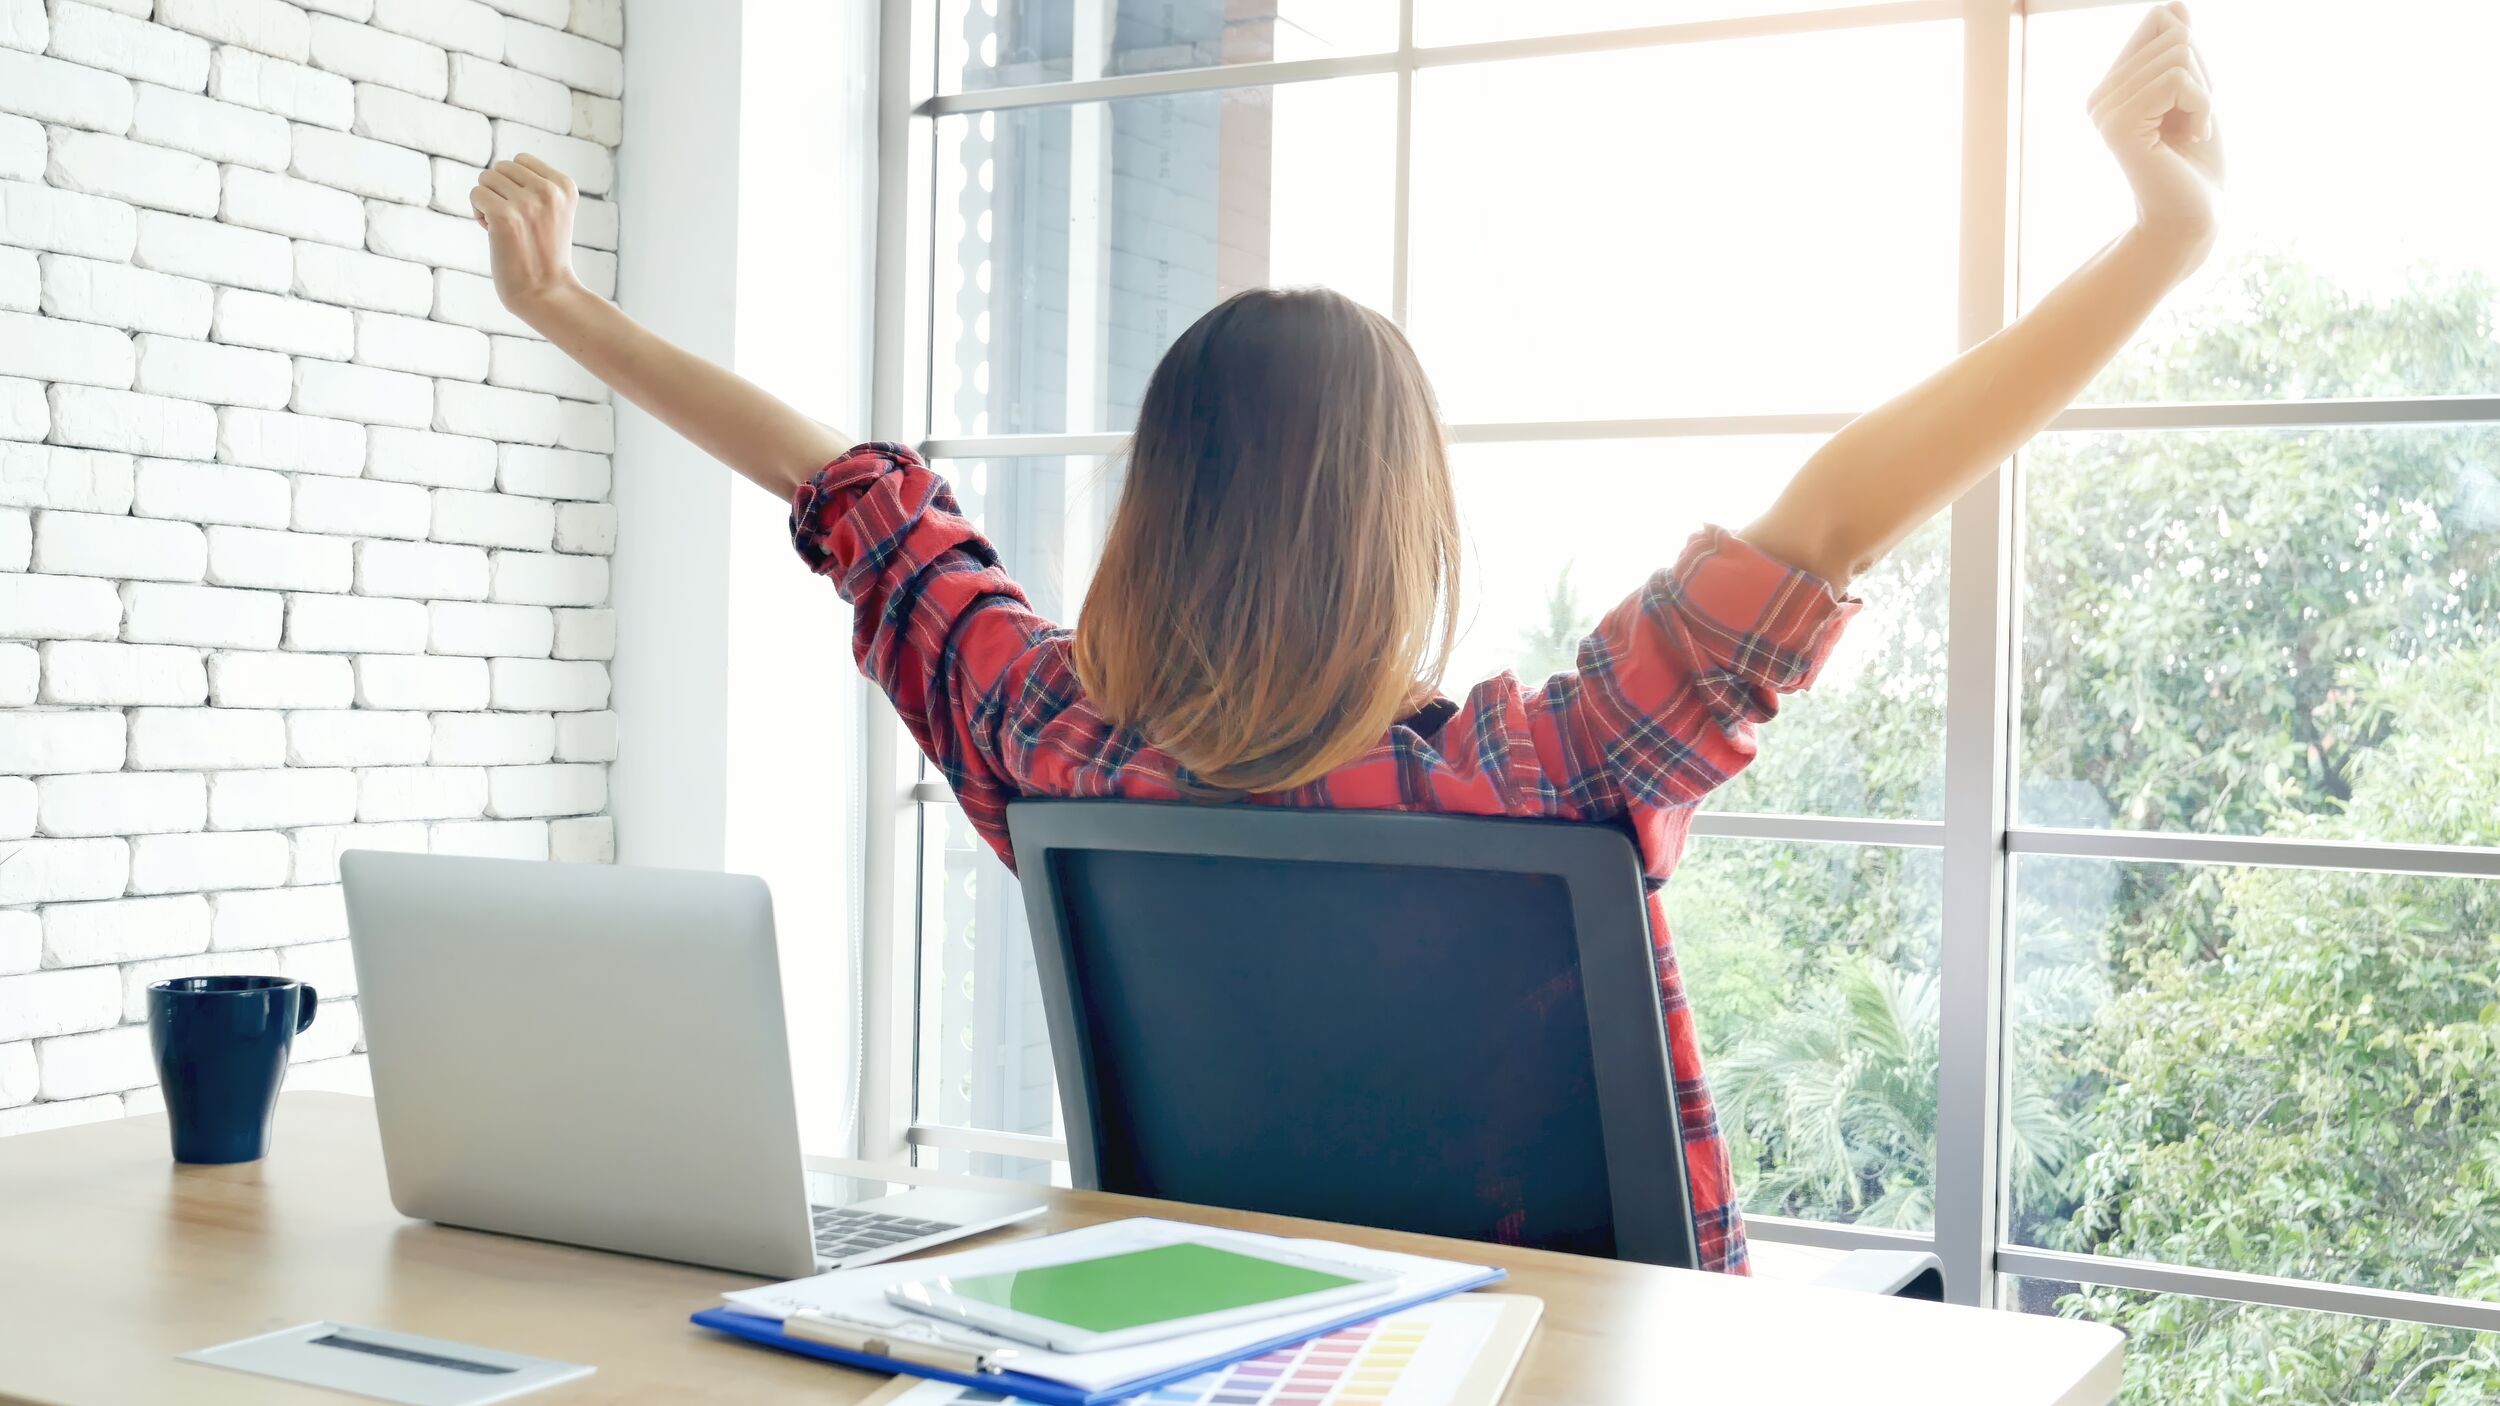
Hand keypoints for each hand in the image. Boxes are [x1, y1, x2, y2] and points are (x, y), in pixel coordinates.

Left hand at [471, 155, 585, 323]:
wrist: (546, 293)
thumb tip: (497, 169)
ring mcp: (527, 203)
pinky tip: (492, 233)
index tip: (525, 211)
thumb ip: (535, 185)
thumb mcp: (554, 211)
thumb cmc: (545, 254)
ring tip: (504, 228)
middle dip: (499, 191)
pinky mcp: (505, 216)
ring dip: (487, 202)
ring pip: (485, 179)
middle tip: (513, 222)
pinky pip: (476, 195)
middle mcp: (549, 190)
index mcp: (566, 186)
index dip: (515, 184)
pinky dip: (478, 214)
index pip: (521, 160)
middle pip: (501, 167)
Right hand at [2092, 2, 2225, 265]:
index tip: (2191, 100)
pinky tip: (2195, 135)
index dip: (2195, 51)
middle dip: (2204, 74)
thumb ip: (2179, 51)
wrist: (2192, 220)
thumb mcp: (2195, 94)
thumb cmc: (2197, 165)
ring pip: (2179, 53)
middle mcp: (2100, 96)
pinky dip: (2203, 105)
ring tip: (2193, 129)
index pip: (2161, 20)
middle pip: (2174, 33)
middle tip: (2194, 120)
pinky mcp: (2118, 126)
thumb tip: (2174, 5)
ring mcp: (2104, 110)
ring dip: (2205, 93)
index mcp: (2113, 86)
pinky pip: (2176, 80)